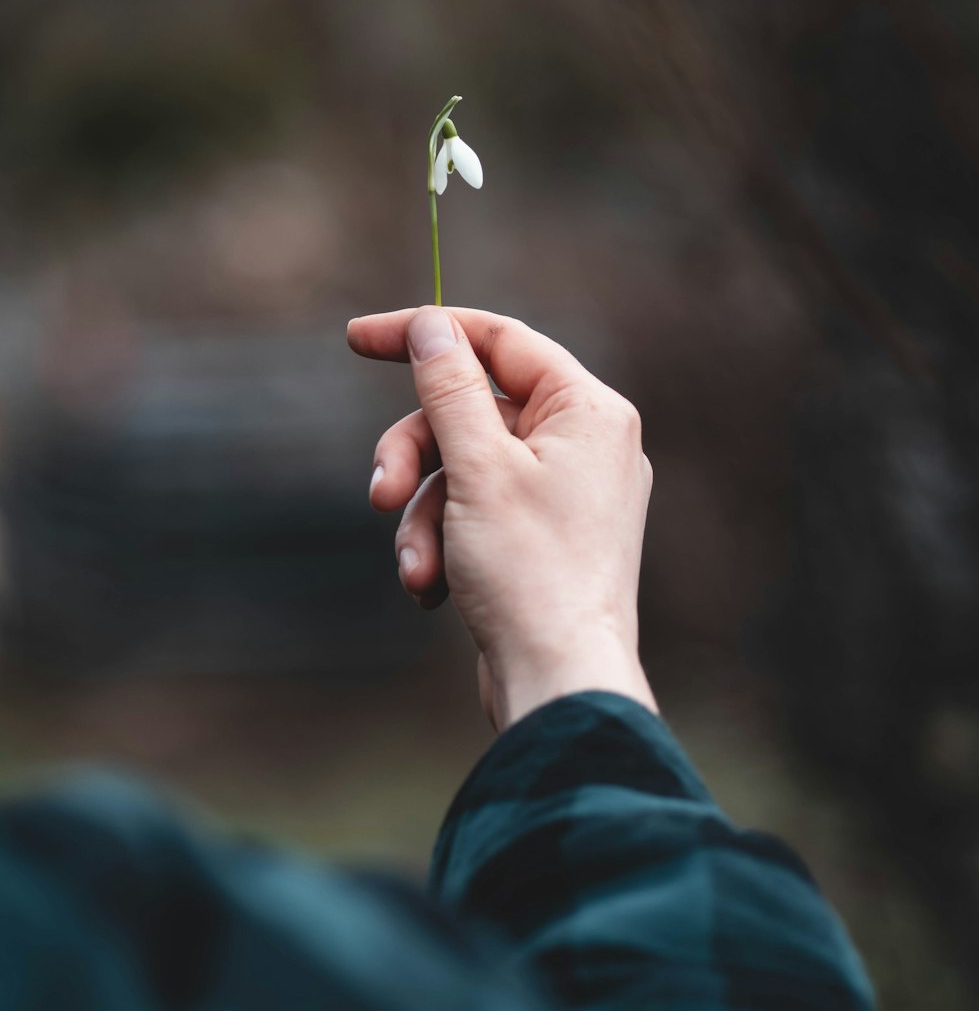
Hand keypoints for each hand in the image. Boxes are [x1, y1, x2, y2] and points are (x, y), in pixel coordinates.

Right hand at [347, 306, 656, 730]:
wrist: (561, 684)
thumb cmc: (530, 574)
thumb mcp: (477, 468)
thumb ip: (450, 388)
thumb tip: (432, 326)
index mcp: (588, 410)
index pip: (499, 340)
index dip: (426, 332)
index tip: (357, 340)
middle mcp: (586, 444)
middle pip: (470, 413)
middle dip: (415, 457)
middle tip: (378, 493)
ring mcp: (566, 494)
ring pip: (463, 471)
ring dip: (423, 516)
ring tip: (416, 568)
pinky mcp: (543, 539)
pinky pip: (477, 514)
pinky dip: (444, 544)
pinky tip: (431, 588)